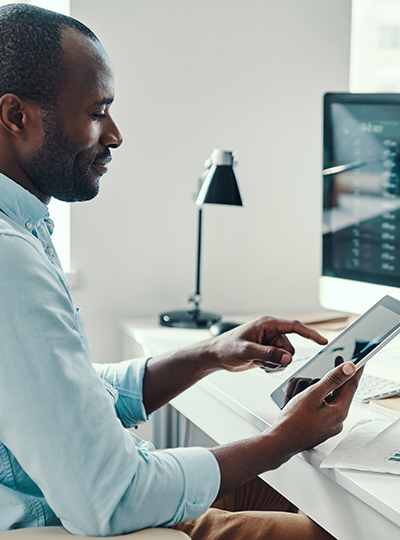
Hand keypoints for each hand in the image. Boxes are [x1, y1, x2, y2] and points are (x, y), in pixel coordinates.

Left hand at [210, 316, 327, 372]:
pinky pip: (280, 363)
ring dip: (274, 364)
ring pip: (286, 358)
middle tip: (262, 360)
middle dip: (279, 358)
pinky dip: (271, 367)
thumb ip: (268, 354)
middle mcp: (271, 332)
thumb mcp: (247, 351)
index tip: (323, 341)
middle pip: (290, 348)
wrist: (217, 356)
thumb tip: (287, 359)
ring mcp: (270, 343)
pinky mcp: (268, 352)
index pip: (295, 327)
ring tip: (258, 362)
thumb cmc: (227, 347)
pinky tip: (258, 364)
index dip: (310, 334)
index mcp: (268, 324)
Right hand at [267, 361, 362, 467]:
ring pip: (330, 400)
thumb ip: (332, 380)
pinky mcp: (320, 428)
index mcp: (339, 411)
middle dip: (336, 378)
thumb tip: (349, 368)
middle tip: (337, 362)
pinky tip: (305, 398)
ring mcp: (329, 426)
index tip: (361, 359)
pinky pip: (323, 409)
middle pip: (341, 393)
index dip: (356, 370)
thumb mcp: (313, 394)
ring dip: (323, 389)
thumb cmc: (293, 421)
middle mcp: (337, 420)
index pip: (352, 386)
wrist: (280, 442)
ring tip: (309, 384)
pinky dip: (317, 399)